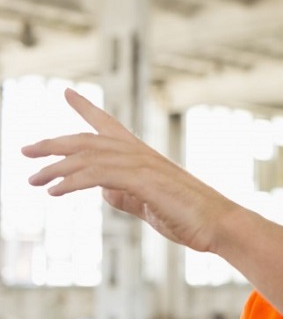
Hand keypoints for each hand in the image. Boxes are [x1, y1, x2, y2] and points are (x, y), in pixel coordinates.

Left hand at [23, 88, 238, 252]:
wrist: (219, 224)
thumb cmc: (189, 217)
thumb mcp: (150, 205)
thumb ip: (125, 196)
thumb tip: (103, 191)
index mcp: (144, 157)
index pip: (109, 125)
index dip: (86, 108)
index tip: (67, 94)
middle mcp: (141, 154)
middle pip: (87, 139)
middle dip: (53, 144)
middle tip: (26, 151)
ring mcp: (143, 165)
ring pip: (88, 157)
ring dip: (55, 168)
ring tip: (34, 180)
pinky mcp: (143, 181)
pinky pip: (98, 176)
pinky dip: (72, 181)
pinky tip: (55, 191)